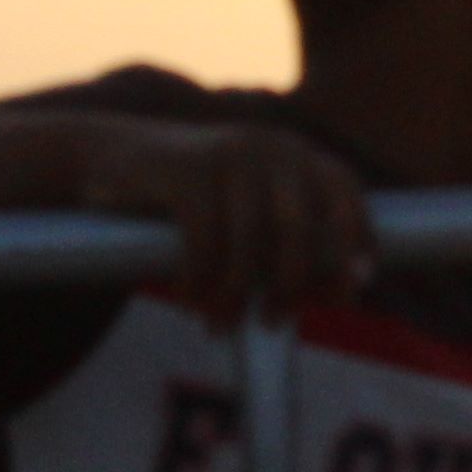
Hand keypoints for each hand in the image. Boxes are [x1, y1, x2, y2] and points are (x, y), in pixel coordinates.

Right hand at [72, 125, 374, 317]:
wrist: (113, 159)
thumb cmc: (194, 200)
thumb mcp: (246, 208)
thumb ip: (287, 239)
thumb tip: (336, 293)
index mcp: (296, 153)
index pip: (345, 191)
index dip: (357, 238)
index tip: (359, 286)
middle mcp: (270, 146)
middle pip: (297, 227)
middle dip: (290, 283)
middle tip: (274, 321)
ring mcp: (229, 153)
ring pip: (247, 241)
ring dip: (234, 294)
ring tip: (219, 325)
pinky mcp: (187, 168)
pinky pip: (205, 239)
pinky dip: (199, 279)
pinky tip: (189, 298)